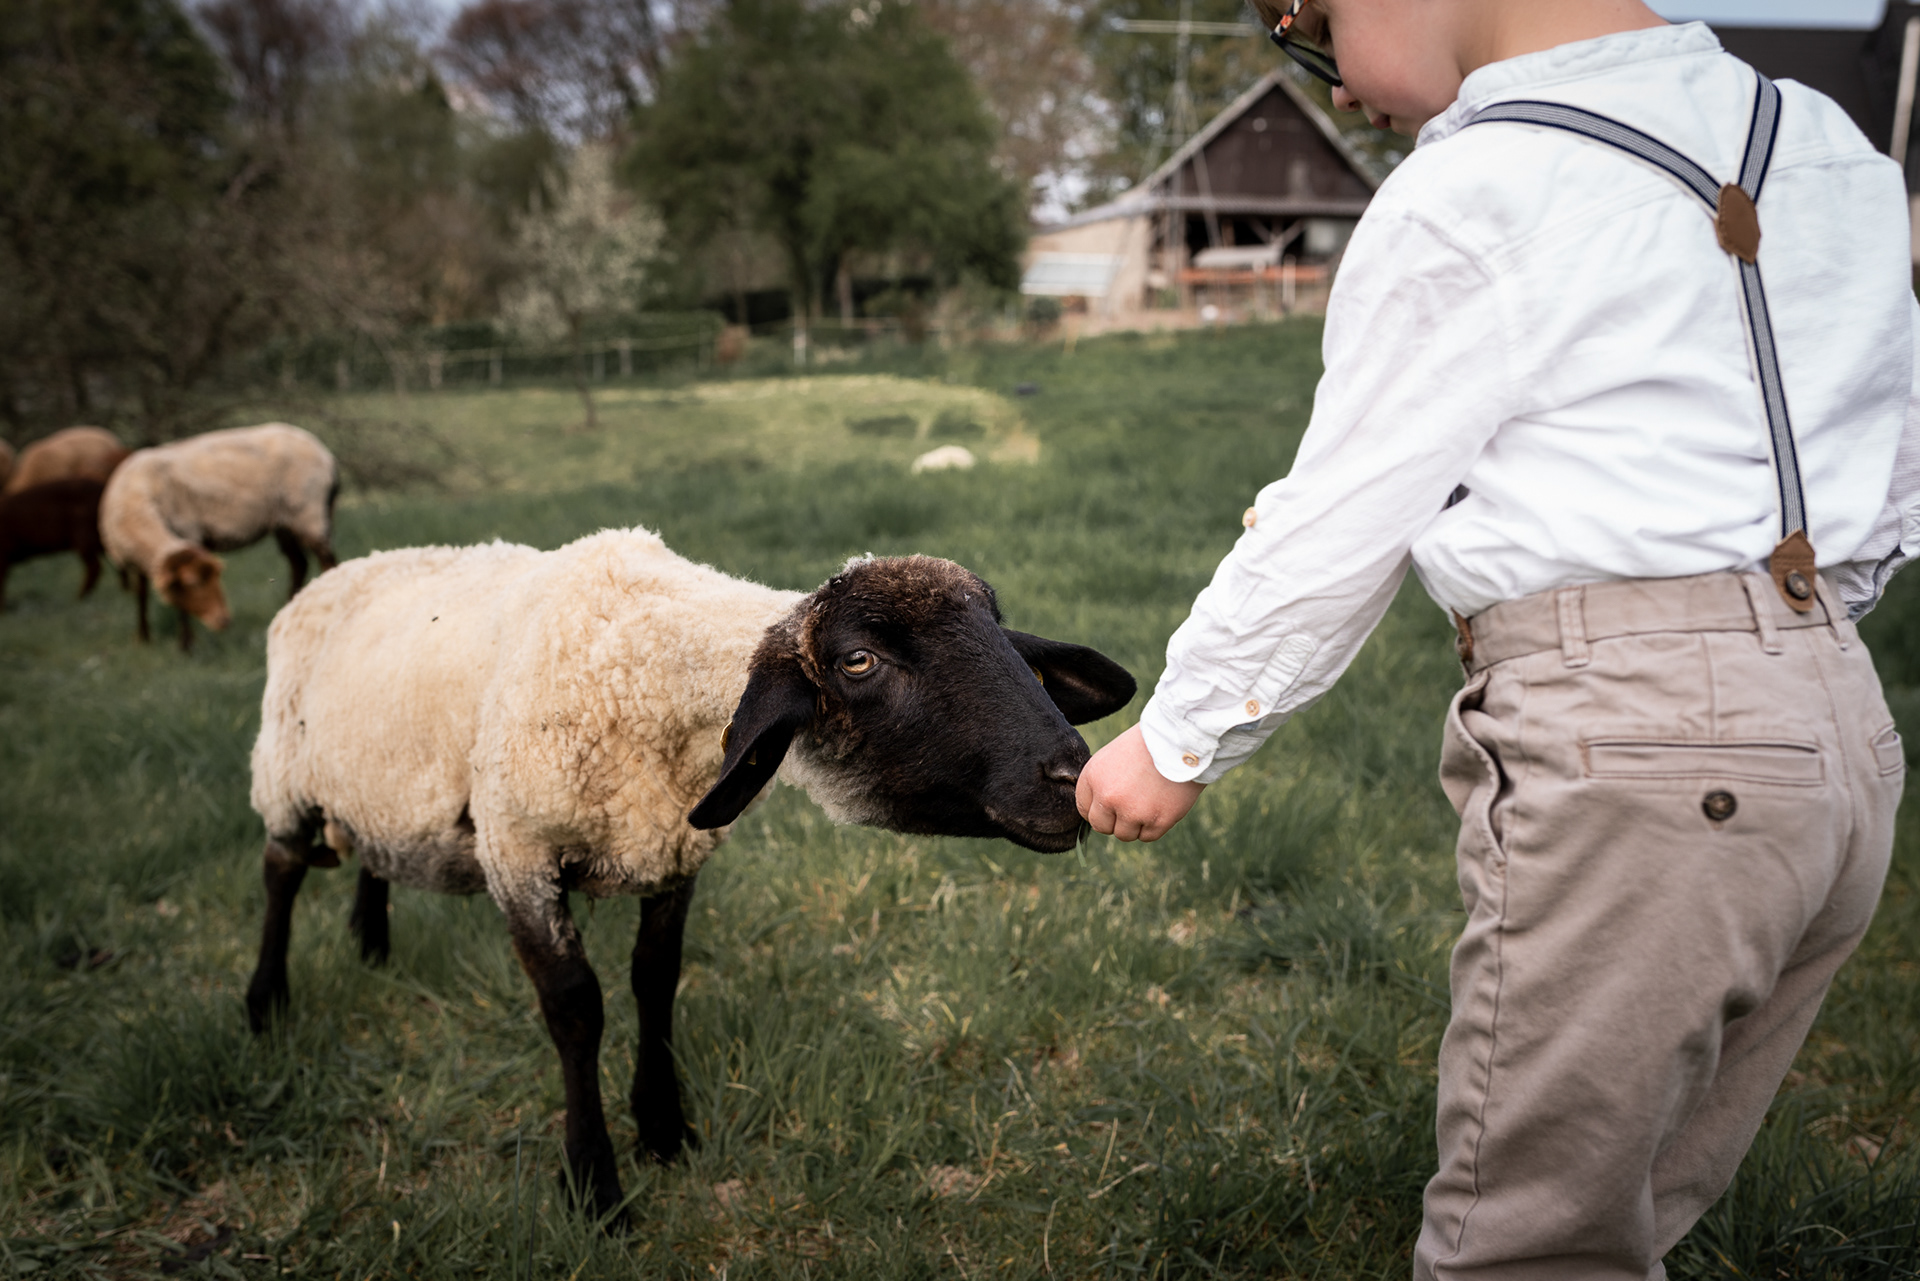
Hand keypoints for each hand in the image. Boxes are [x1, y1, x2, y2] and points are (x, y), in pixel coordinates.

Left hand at [1076, 724, 1204, 841]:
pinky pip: (1147, 836)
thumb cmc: (1146, 745)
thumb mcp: (1112, 757)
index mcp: (1093, 778)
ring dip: (1134, 824)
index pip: (1084, 809)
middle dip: (1113, 820)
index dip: (1099, 808)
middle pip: (1101, 826)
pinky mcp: (1157, 821)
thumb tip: (1100, 811)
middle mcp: (1108, 798)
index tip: (1111, 804)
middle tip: (1130, 806)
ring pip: (1124, 834)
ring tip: (1148, 802)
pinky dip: (1153, 825)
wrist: (1179, 740)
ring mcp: (1132, 812)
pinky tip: (1160, 806)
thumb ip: (1102, 784)